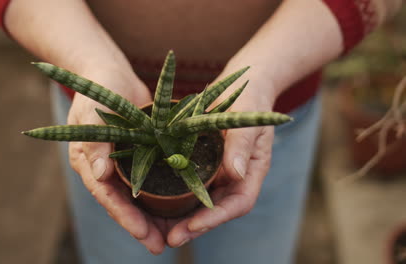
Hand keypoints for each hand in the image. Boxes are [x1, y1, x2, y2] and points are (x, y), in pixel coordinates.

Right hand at [67, 67, 169, 253]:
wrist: (111, 74)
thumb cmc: (99, 89)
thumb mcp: (93, 112)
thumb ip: (95, 142)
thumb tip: (98, 176)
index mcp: (89, 162)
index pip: (107, 196)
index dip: (124, 216)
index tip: (143, 233)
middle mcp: (105, 168)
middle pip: (123, 203)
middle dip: (140, 225)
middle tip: (160, 245)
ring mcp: (122, 163)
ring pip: (138, 196)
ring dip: (152, 216)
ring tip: (170, 237)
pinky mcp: (138, 155)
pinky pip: (150, 179)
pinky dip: (161, 194)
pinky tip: (178, 207)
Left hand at [166, 66, 277, 246]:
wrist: (241, 87)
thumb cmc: (249, 100)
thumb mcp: (247, 118)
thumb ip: (242, 143)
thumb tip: (236, 173)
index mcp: (252, 170)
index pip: (239, 202)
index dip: (217, 217)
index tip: (194, 225)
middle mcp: (236, 177)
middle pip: (218, 210)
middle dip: (196, 226)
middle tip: (171, 238)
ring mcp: (220, 173)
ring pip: (203, 203)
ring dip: (184, 218)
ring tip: (160, 231)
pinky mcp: (205, 165)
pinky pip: (191, 186)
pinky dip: (177, 199)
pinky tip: (157, 205)